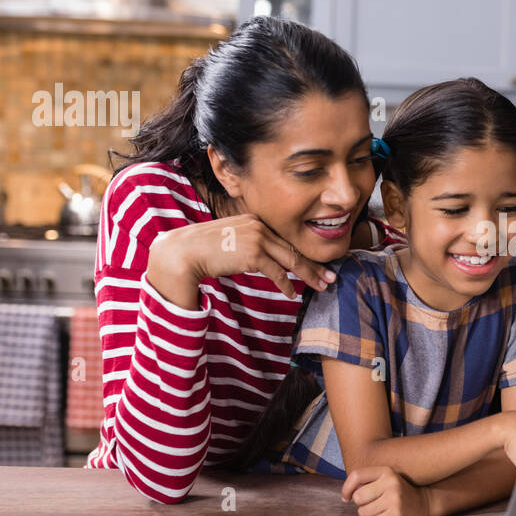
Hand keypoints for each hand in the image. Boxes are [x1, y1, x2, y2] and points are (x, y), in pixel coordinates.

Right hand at [147, 214, 335, 307]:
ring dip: (309, 275)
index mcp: (255, 221)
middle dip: (314, 265)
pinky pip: (276, 272)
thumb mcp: (231, 240)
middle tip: (331, 276)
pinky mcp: (253, 253)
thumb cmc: (204, 250)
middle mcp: (259, 226)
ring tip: (322, 286)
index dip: (302, 254)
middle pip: (293, 248)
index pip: (285, 240)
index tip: (318, 265)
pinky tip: (292, 295)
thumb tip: (264, 261)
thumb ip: (250, 245)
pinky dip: (286, 285)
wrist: (184, 252)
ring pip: (291, 260)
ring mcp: (257, 238)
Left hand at [342, 466, 431, 515]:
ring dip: (367, 514)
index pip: (357, 475)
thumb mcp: (385, 478)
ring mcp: (394, 500)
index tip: (346, 497)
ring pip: (363, 512)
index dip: (346, 488)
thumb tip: (346, 494)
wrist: (422, 502)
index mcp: (386, 471)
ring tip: (379, 510)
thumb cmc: (397, 491)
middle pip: (358, 497)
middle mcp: (391, 483)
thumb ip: (366, 480)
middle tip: (371, 503)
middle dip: (361, 503)